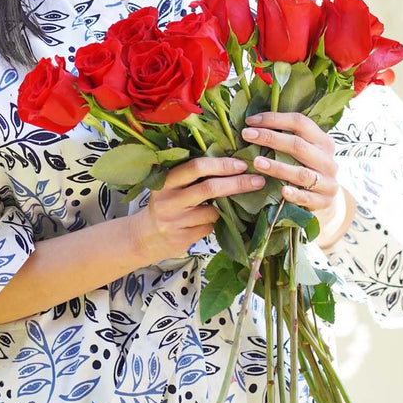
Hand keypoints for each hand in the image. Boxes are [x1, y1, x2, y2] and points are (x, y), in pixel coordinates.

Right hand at [127, 155, 265, 266]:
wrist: (145, 237)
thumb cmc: (165, 205)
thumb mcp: (170, 186)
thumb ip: (191, 176)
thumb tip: (231, 164)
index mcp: (166, 181)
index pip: (196, 167)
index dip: (221, 165)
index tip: (242, 164)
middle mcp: (169, 200)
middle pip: (209, 188)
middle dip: (237, 184)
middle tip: (258, 181)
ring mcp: (175, 221)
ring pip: (213, 211)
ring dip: (224, 209)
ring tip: (221, 206)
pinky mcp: (183, 238)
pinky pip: (210, 227)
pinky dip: (214, 223)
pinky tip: (204, 222)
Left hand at [240, 111, 351, 244]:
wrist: (326, 201)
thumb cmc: (306, 170)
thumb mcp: (304, 152)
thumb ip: (287, 138)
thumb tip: (253, 124)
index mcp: (323, 142)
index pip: (300, 122)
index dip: (274, 119)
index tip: (250, 121)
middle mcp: (327, 160)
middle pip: (298, 145)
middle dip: (270, 138)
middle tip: (247, 135)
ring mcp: (328, 182)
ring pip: (302, 173)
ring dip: (278, 167)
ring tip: (257, 162)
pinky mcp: (324, 201)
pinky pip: (308, 197)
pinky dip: (295, 194)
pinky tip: (282, 192)